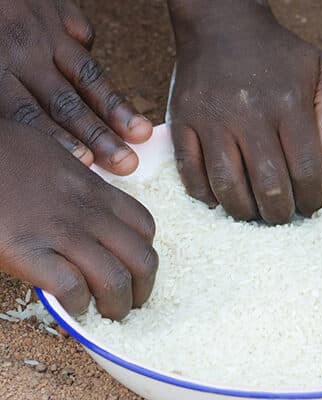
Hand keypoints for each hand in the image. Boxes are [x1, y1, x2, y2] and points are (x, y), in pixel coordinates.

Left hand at [0, 0, 151, 174]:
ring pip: (88, 75)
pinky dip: (94, 58)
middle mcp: (23, 51)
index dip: (61, 141)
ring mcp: (46, 29)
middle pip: (67, 103)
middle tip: (127, 162)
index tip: (86, 163)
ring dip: (116, 108)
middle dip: (100, 136)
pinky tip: (107, 82)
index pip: (30, 115)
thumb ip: (2, 99)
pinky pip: (83, 36)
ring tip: (141, 132)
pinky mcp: (59, 9)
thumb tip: (33, 136)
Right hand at [0, 121, 157, 319]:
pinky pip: (72, 288)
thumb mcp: (59, 160)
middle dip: (142, 289)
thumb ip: (82, 188)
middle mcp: (89, 213)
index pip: (145, 227)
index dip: (144, 253)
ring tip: (107, 315)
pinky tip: (71, 306)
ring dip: (116, 306)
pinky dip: (77, 305)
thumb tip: (91, 210)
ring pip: (114, 280)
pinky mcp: (27, 251)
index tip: (133, 267)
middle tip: (130, 303)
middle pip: (141, 259)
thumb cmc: (8, 153)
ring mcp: (61, 233)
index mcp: (97, 190)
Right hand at [167, 0, 321, 223]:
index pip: (305, 169)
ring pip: (227, 186)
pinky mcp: (182, 122)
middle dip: (280, 214)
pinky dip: (205, 195)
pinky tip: (220, 200)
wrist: (221, 26)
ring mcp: (211, 119)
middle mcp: (249, 114)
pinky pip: (190, 172)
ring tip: (254, 214)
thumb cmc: (278, 55)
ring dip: (244, 212)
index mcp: (289, 103)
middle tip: (283, 217)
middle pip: (268, 186)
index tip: (312, 207)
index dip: (312, 199)